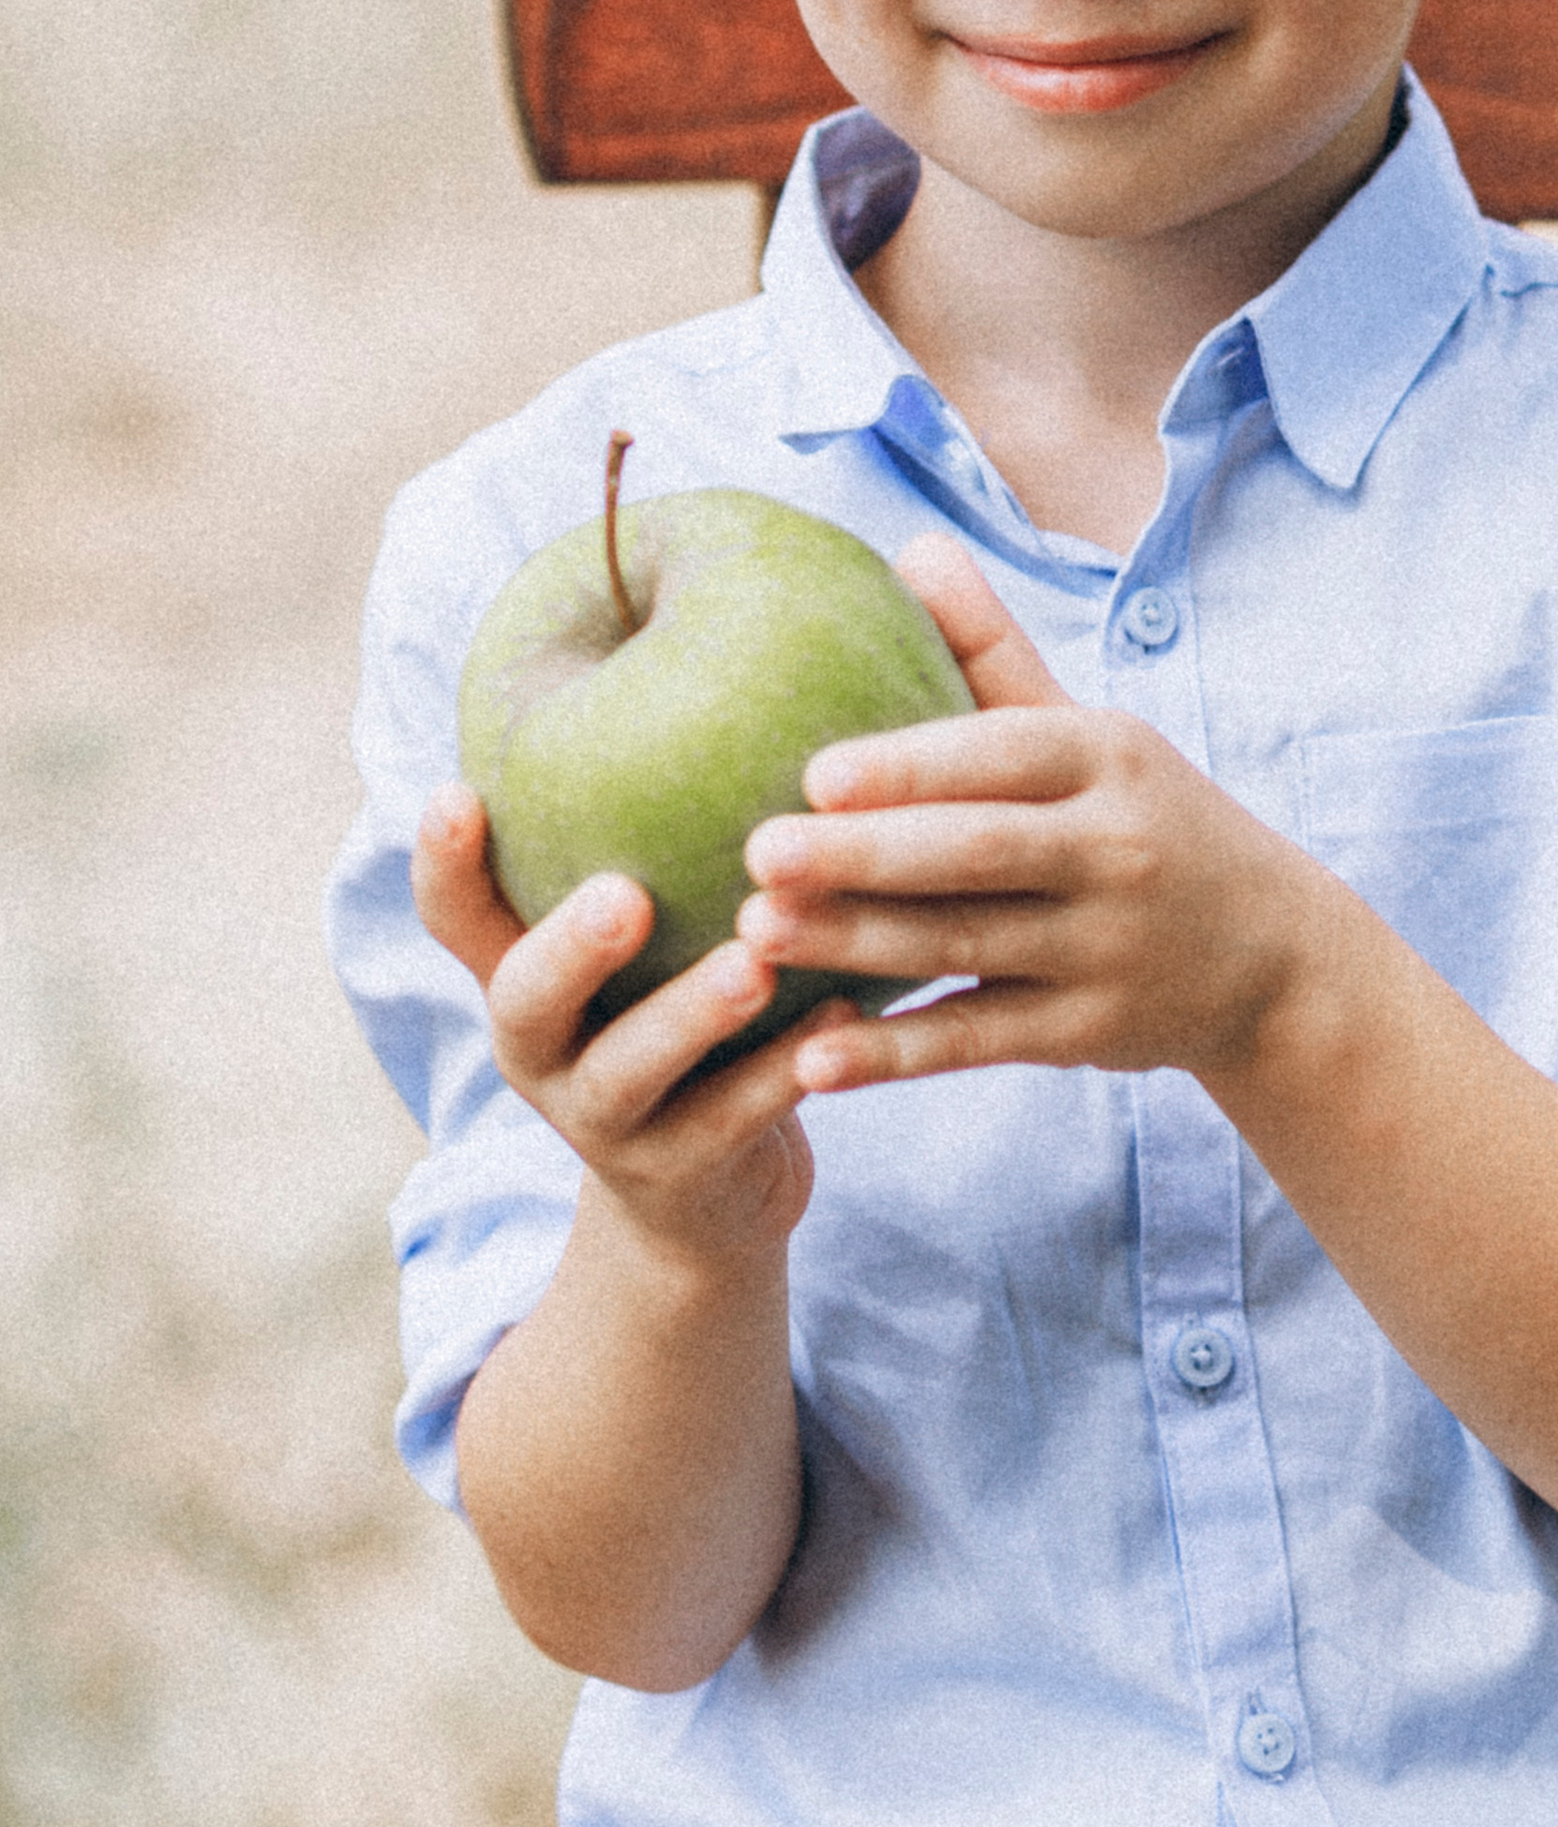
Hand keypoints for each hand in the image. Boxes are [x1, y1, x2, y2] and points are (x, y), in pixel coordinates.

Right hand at [412, 784, 841, 1274]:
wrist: (716, 1192)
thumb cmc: (703, 1001)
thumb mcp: (665, 921)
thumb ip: (672, 820)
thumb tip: (723, 634)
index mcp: (525, 968)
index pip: (456, 911)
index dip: (442, 859)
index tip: (457, 790)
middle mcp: (543, 1045)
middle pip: (520, 999)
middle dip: (565, 945)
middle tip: (626, 893)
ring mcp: (602, 1120)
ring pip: (624, 1071)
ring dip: (687, 1015)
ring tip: (755, 963)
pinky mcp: (680, 1176)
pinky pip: (729, 1123)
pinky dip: (782, 1074)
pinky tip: (845, 1020)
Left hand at [736, 535, 1359, 1100]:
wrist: (1271, 955)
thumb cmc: (1140, 817)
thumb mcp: (1088, 731)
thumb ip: (993, 651)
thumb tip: (911, 548)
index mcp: (1110, 758)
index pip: (1005, 753)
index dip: (913, 766)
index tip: (815, 771)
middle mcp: (1118, 850)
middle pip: (979, 853)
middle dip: (866, 856)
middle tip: (758, 852)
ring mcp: (1108, 948)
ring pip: (969, 947)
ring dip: (859, 945)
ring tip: (754, 935)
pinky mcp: (1090, 1032)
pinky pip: (981, 1040)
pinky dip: (899, 1053)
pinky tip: (816, 1062)